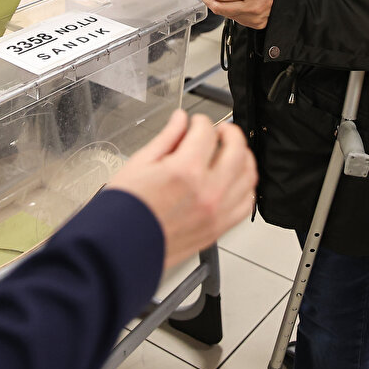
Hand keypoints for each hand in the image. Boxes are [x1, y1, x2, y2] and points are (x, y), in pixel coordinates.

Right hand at [107, 110, 256, 269]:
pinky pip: (245, 205)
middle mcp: (207, 191)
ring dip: (243, 158)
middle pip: (237, 150)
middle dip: (230, 133)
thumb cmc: (124, 211)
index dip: (199, 121)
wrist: (120, 248)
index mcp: (185, 171)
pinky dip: (245, 188)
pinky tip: (234, 182)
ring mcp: (216, 212)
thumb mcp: (140, 163)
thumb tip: (180, 120)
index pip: (206, 132)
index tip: (194, 123)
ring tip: (232, 153)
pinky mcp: (217, 229)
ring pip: (248, 176)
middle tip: (221, 131)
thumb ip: (167, 138)